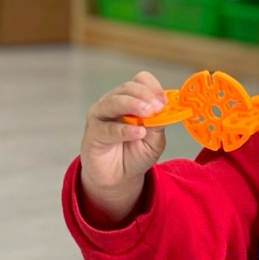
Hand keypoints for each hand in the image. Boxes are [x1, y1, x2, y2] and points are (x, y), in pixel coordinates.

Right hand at [79, 71, 167, 224]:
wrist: (119, 178)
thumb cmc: (136, 154)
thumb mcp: (155, 140)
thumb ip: (158, 124)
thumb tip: (164, 110)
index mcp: (132, 100)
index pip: (140, 81)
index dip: (153, 87)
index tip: (165, 101)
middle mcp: (115, 103)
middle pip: (128, 88)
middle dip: (145, 95)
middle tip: (158, 107)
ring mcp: (101, 116)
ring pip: (114, 102)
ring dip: (133, 105)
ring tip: (149, 114)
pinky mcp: (93, 133)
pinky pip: (108, 128)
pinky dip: (124, 130)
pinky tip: (138, 132)